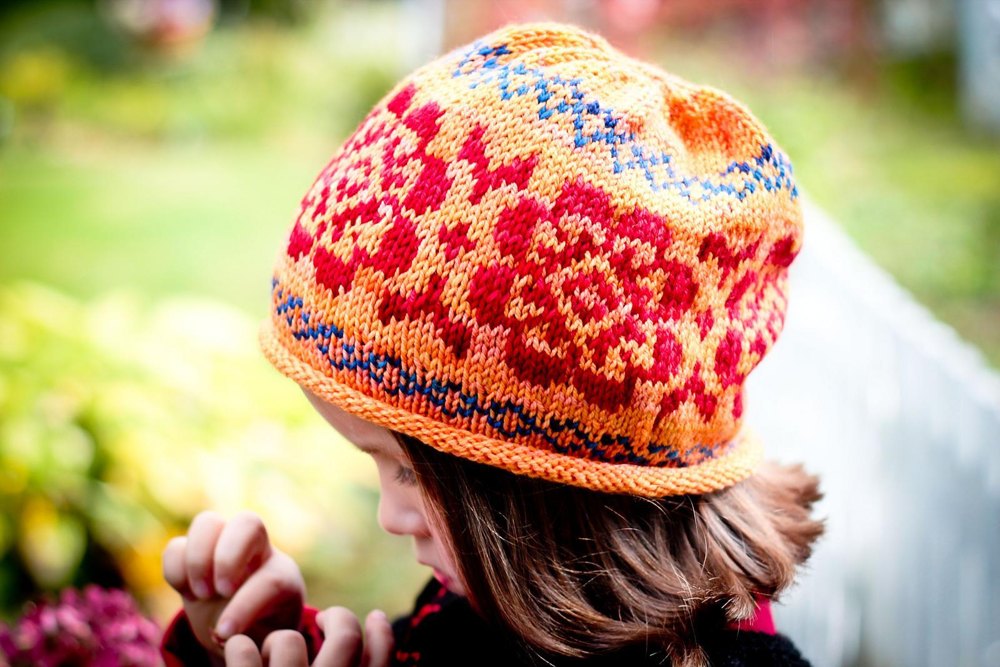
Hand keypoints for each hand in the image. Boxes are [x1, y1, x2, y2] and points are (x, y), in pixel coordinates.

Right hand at [163, 511, 305, 656]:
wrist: (246, 628)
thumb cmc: (262, 636)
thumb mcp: (268, 640)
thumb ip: (255, 637)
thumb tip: (229, 633)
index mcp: (283, 575)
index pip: (269, 578)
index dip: (245, 605)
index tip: (226, 631)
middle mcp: (256, 551)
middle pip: (247, 522)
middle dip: (226, 558)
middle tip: (218, 593)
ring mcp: (223, 547)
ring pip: (208, 521)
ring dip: (196, 559)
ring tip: (199, 593)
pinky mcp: (193, 556)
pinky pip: (177, 544)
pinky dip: (174, 568)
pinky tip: (186, 591)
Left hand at [223, 607, 393, 666]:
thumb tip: (378, 630)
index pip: (381, 662)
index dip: (381, 632)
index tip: (374, 616)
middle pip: (346, 637)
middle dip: (337, 617)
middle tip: (323, 619)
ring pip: (288, 640)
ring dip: (277, 642)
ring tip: (271, 659)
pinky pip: (244, 648)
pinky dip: (239, 647)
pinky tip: (240, 654)